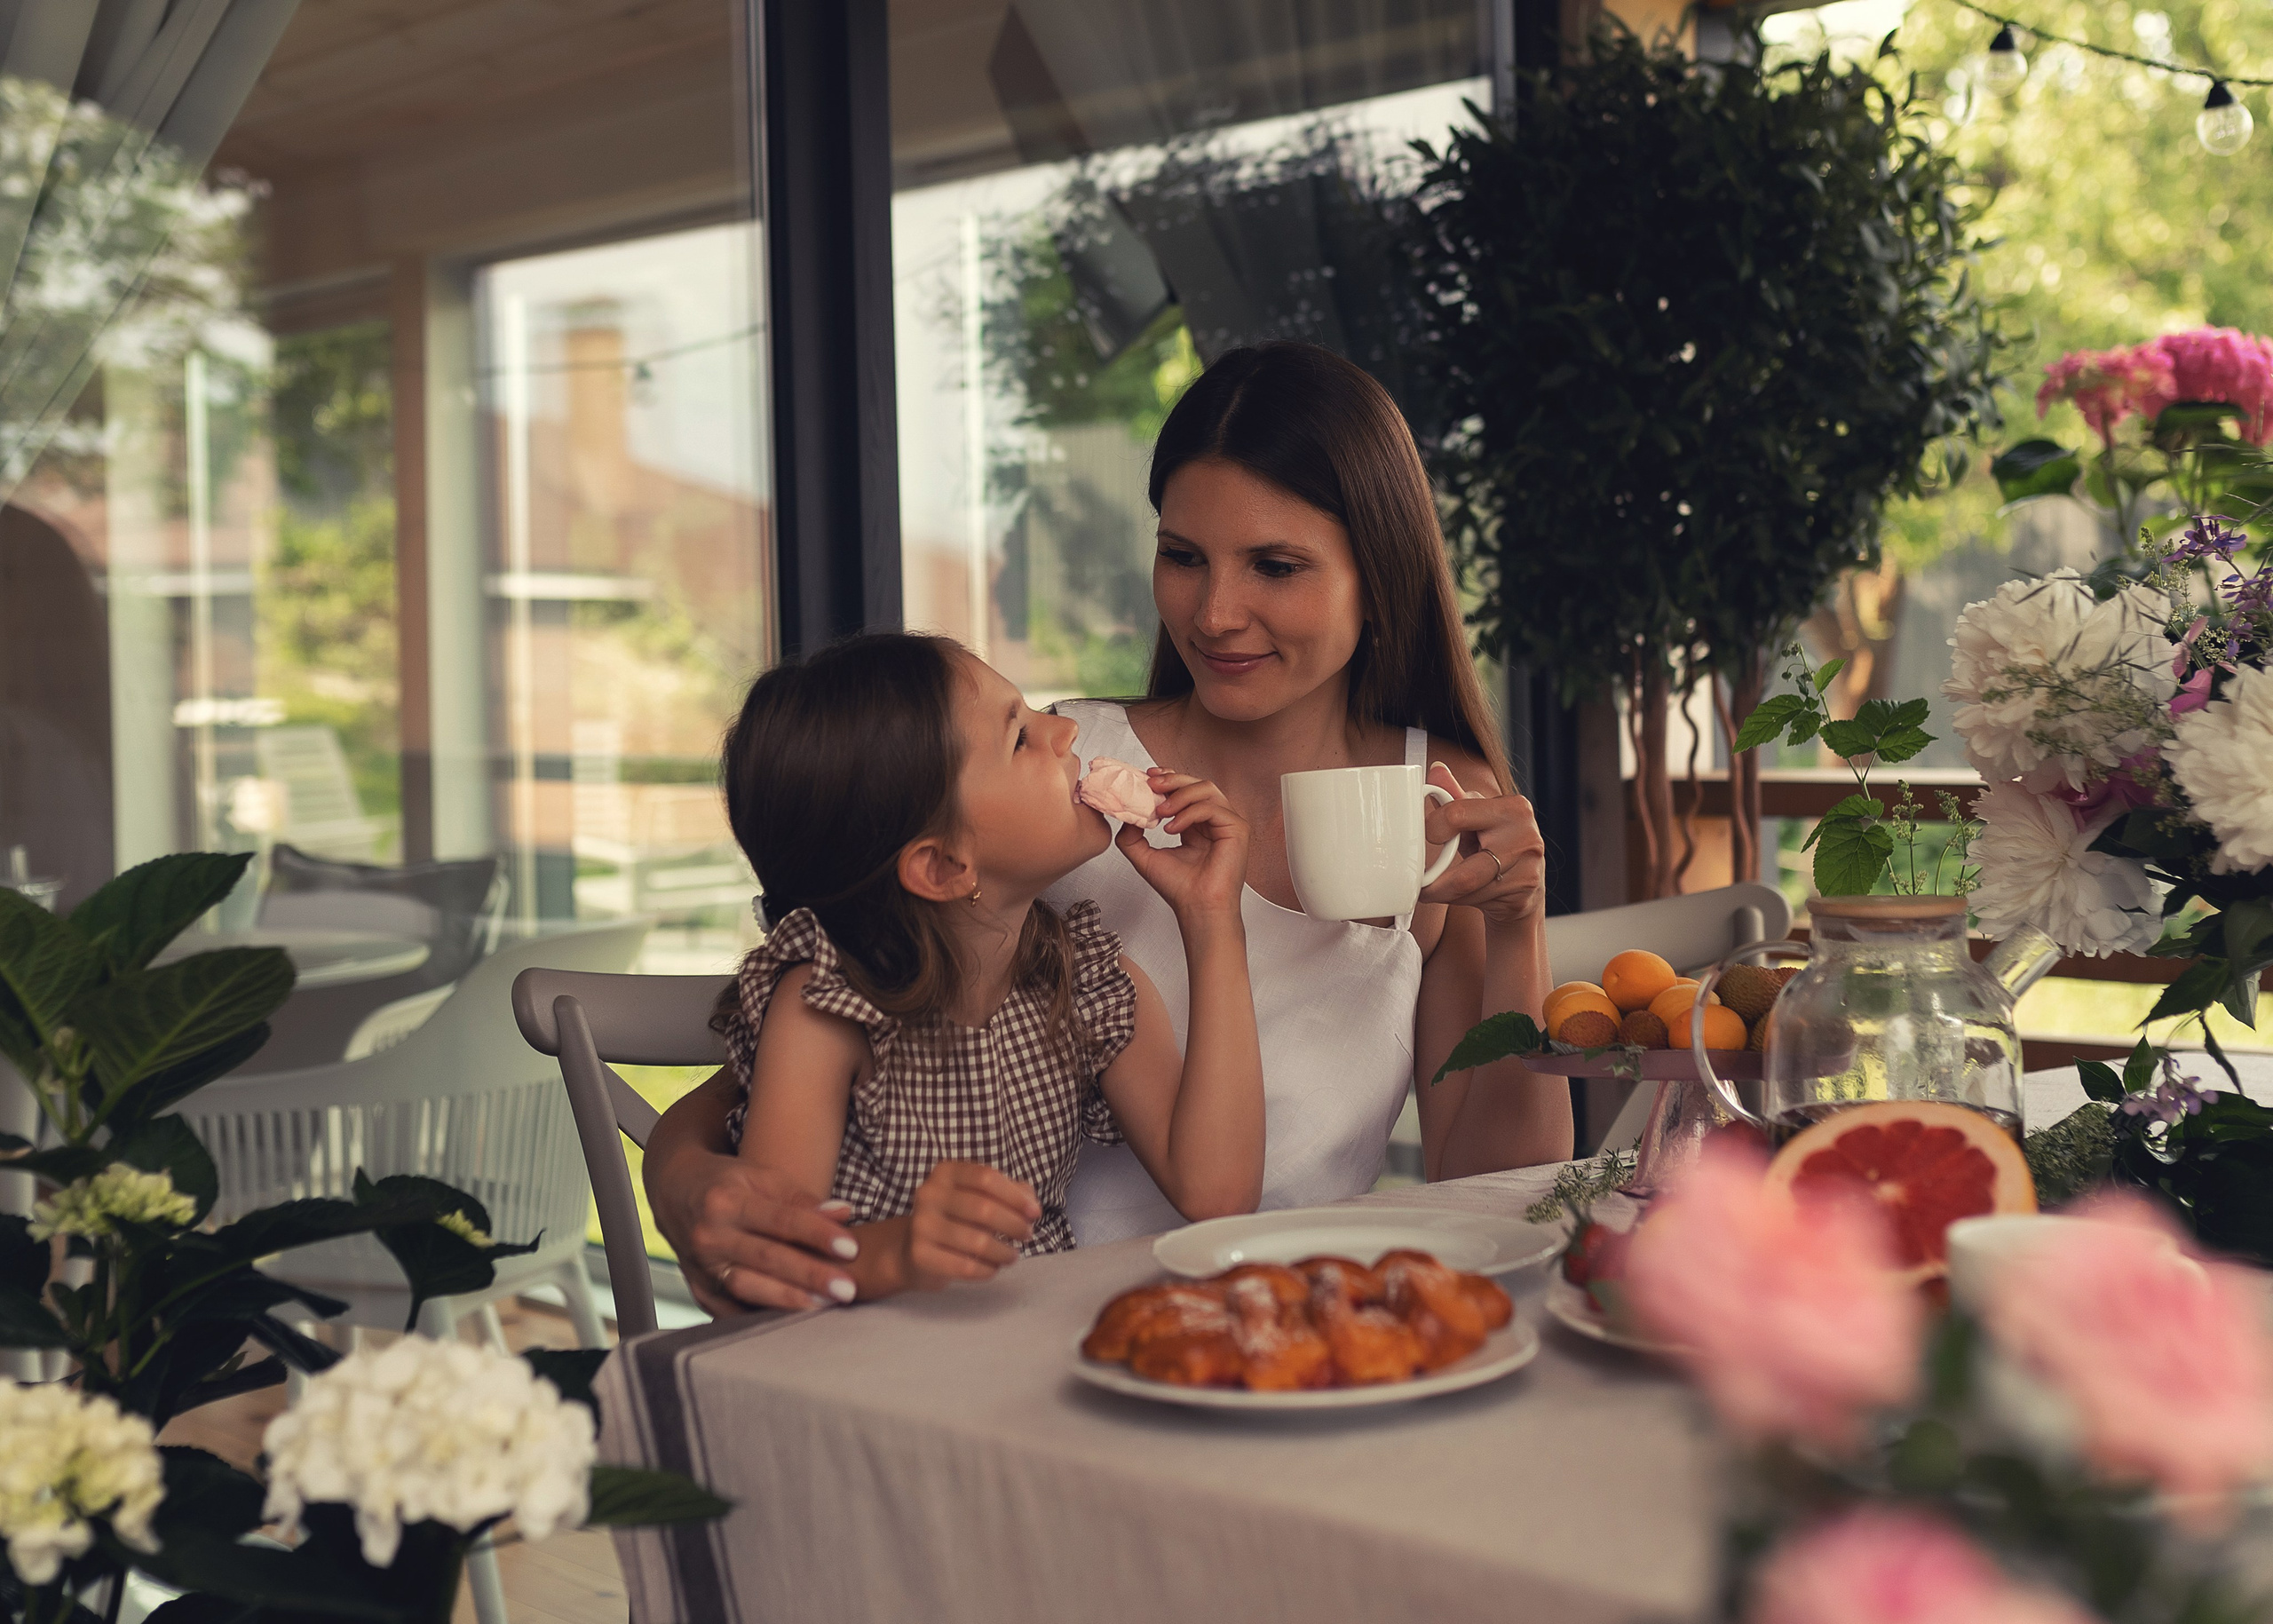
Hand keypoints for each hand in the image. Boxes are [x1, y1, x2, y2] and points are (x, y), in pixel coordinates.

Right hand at [649, 1151, 859, 1314]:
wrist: (674, 1195)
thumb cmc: (727, 1183)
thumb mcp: (760, 1176)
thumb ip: (801, 1199)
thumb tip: (844, 1214)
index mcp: (726, 1201)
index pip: (780, 1220)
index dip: (817, 1234)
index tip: (851, 1249)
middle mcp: (709, 1236)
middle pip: (766, 1259)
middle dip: (809, 1275)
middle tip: (847, 1289)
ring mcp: (700, 1268)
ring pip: (747, 1289)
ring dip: (788, 1301)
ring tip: (825, 1306)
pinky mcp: (700, 1292)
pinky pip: (732, 1311)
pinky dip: (762, 1318)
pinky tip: (792, 1324)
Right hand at [901, 1161, 1041, 1289]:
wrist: (914, 1248)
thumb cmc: (958, 1218)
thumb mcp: (982, 1196)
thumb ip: (1011, 1193)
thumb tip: (1031, 1206)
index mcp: (946, 1172)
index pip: (986, 1178)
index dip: (1015, 1196)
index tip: (1035, 1213)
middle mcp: (929, 1194)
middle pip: (984, 1209)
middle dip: (1014, 1225)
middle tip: (1027, 1235)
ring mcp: (921, 1225)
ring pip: (977, 1242)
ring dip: (1004, 1252)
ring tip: (1012, 1255)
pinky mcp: (920, 1255)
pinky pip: (966, 1267)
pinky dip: (987, 1270)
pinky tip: (992, 1268)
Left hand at [1114, 770, 1250, 924]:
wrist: (1196, 908)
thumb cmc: (1179, 888)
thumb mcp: (1144, 857)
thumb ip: (1132, 836)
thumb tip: (1125, 815)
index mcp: (1196, 825)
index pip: (1186, 790)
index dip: (1168, 779)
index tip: (1147, 779)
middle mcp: (1213, 821)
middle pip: (1197, 783)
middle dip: (1172, 780)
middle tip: (1151, 784)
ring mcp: (1227, 824)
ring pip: (1207, 789)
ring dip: (1179, 794)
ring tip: (1160, 811)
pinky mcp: (1237, 829)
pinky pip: (1212, 808)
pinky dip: (1189, 813)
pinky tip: (1172, 828)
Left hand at [1416, 760, 1545, 924]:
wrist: (1526, 884)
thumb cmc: (1498, 844)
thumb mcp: (1478, 817)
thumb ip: (1455, 795)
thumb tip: (1436, 770)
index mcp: (1513, 808)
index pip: (1457, 814)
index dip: (1433, 828)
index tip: (1425, 836)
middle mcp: (1524, 836)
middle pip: (1465, 863)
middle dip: (1435, 878)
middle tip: (1420, 880)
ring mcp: (1526, 867)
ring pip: (1468, 885)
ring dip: (1443, 891)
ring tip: (1430, 890)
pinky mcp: (1522, 893)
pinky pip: (1477, 898)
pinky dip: (1459, 899)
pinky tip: (1455, 895)